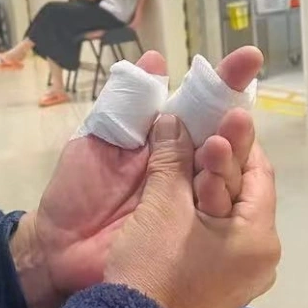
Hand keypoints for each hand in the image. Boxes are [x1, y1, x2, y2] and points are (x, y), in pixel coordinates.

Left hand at [11, 47, 262, 307]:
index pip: (200, 105)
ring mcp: (194, 202)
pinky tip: (236, 185)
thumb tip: (156, 58)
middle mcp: (187, 166)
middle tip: (238, 116)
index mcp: (165, 139)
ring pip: (226, 176)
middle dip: (235, 124)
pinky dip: (227, 201)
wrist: (58, 250)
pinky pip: (218, 217)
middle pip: (223, 139)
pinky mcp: (194, 235)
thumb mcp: (98, 140)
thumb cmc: (75, 192)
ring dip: (232, 159)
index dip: (223, 82)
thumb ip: (127, 102)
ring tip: (231, 144)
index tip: (249, 58)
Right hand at [105, 115, 279, 307]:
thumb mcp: (163, 205)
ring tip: (184, 157)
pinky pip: (212, 237)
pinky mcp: (214, 286)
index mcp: (259, 237)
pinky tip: (176, 195)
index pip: (258, 174)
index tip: (217, 113)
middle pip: (242, 194)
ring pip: (225, 215)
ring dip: (204, 185)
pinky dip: (197, 213)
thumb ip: (172, 158)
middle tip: (199, 128)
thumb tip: (173, 120)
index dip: (236, 140)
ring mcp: (238, 276)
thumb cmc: (154, 266)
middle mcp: (259, 257)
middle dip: (218, 161)